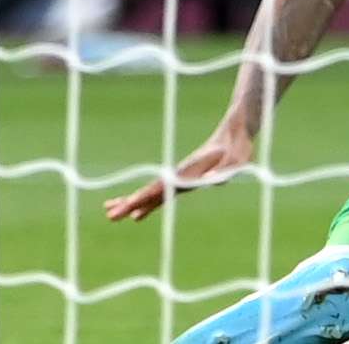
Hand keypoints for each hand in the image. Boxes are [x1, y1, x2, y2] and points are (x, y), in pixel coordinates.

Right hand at [102, 121, 254, 222]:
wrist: (235, 133)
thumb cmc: (238, 149)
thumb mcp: (235, 162)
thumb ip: (224, 171)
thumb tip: (210, 182)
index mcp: (188, 172)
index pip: (161, 187)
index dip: (145, 198)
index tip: (129, 206)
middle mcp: (180, 175)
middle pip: (150, 191)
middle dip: (129, 203)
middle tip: (110, 215)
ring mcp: (180, 178)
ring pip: (151, 193)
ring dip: (132, 202)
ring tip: (111, 212)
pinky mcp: (185, 181)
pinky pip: (161, 195)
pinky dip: (147, 203)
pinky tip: (138, 213)